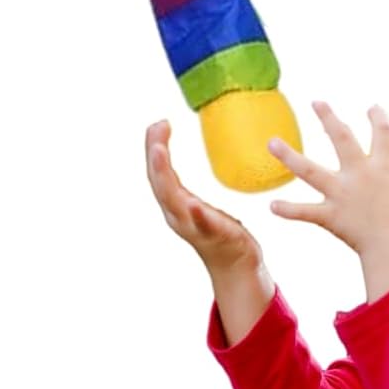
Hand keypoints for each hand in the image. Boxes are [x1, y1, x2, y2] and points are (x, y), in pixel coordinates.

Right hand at [145, 119, 262, 275]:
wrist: (235, 265)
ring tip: (160, 151)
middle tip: (156, 127)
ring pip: (172, 199)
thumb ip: (180, 187)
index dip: (154, 147)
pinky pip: (202, 225)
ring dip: (164, 175)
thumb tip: (184, 160)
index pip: (158, 172)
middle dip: (154, 155)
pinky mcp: (214, 236)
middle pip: (159, 181)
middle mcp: (177, 215)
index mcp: (174, 204)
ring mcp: (193, 226)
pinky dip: (195, 214)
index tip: (159, 123)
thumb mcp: (193, 203)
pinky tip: (193, 203)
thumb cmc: (216, 230)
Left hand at [266, 103, 388, 253]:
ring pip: (309, 170)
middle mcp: (360, 174)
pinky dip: (289, 210)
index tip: (372, 107)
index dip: (378, 119)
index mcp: (384, 166)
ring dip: (288, 156)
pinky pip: (305, 212)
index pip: (383, 134)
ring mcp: (342, 193)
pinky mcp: (331, 215)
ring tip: (271, 142)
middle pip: (341, 139)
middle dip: (328, 118)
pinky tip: (271, 205)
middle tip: (316, 102)